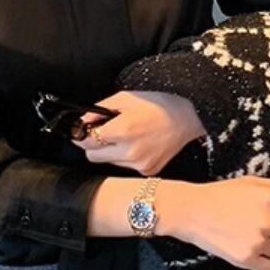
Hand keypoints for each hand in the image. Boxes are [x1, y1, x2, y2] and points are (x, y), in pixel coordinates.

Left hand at [70, 90, 205, 174]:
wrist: (188, 118)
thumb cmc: (157, 105)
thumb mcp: (126, 98)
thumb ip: (100, 109)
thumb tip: (82, 121)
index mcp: (123, 130)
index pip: (87, 142)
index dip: (82, 135)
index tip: (82, 132)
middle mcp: (130, 151)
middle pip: (93, 157)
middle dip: (93, 145)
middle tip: (102, 133)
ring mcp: (139, 164)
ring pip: (108, 162)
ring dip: (109, 152)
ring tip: (126, 137)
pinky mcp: (147, 171)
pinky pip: (124, 167)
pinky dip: (125, 157)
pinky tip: (138, 145)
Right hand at [170, 176, 269, 269]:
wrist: (191, 211)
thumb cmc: (217, 195)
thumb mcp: (248, 183)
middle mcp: (268, 219)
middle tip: (259, 230)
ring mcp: (258, 240)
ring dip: (268, 250)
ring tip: (248, 239)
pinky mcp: (247, 257)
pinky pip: (268, 268)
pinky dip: (262, 264)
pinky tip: (249, 253)